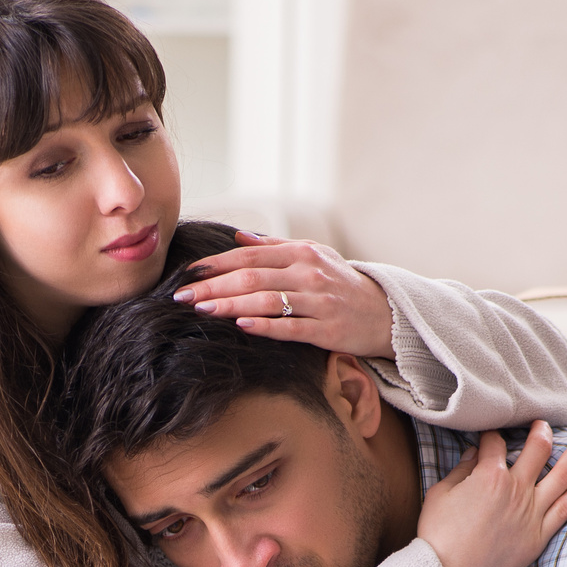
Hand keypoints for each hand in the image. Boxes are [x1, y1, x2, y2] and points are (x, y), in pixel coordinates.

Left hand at [172, 231, 396, 358]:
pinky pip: (291, 328)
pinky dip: (265, 326)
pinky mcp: (327, 329)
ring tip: (202, 310)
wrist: (384, 312)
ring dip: (231, 305)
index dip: (216, 264)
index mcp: (301, 252)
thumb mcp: (313, 255)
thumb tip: (238, 236)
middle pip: (252, 277)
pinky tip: (242, 326)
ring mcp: (319, 301)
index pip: (249, 255)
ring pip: (267, 300)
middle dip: (213, 286)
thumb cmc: (341, 283)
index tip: (188, 274)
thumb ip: (275, 246)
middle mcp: (309, 272)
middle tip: (182, 296)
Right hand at [417, 422, 566, 566]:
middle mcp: (517, 490)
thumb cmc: (436, 536)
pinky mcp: (540, 535)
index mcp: (489, 476)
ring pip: (564, 473)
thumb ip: (460, 470)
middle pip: (539, 449)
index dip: (491, 435)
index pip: (495, 444)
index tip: (488, 436)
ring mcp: (532, 513)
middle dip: (542, 430)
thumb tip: (473, 455)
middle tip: (544, 423)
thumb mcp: (439, 495)